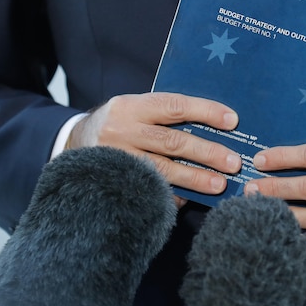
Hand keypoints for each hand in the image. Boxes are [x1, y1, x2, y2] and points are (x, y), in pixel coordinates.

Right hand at [67, 93, 242, 205]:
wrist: (71, 144)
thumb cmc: (118, 124)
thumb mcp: (134, 109)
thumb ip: (164, 115)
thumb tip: (215, 124)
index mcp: (130, 106)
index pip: (173, 106)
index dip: (205, 112)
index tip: (232, 121)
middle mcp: (120, 131)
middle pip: (172, 142)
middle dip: (207, 152)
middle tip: (234, 162)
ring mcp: (115, 160)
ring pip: (162, 171)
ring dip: (194, 178)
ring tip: (219, 184)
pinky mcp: (112, 183)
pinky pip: (147, 192)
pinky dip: (171, 196)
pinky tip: (189, 200)